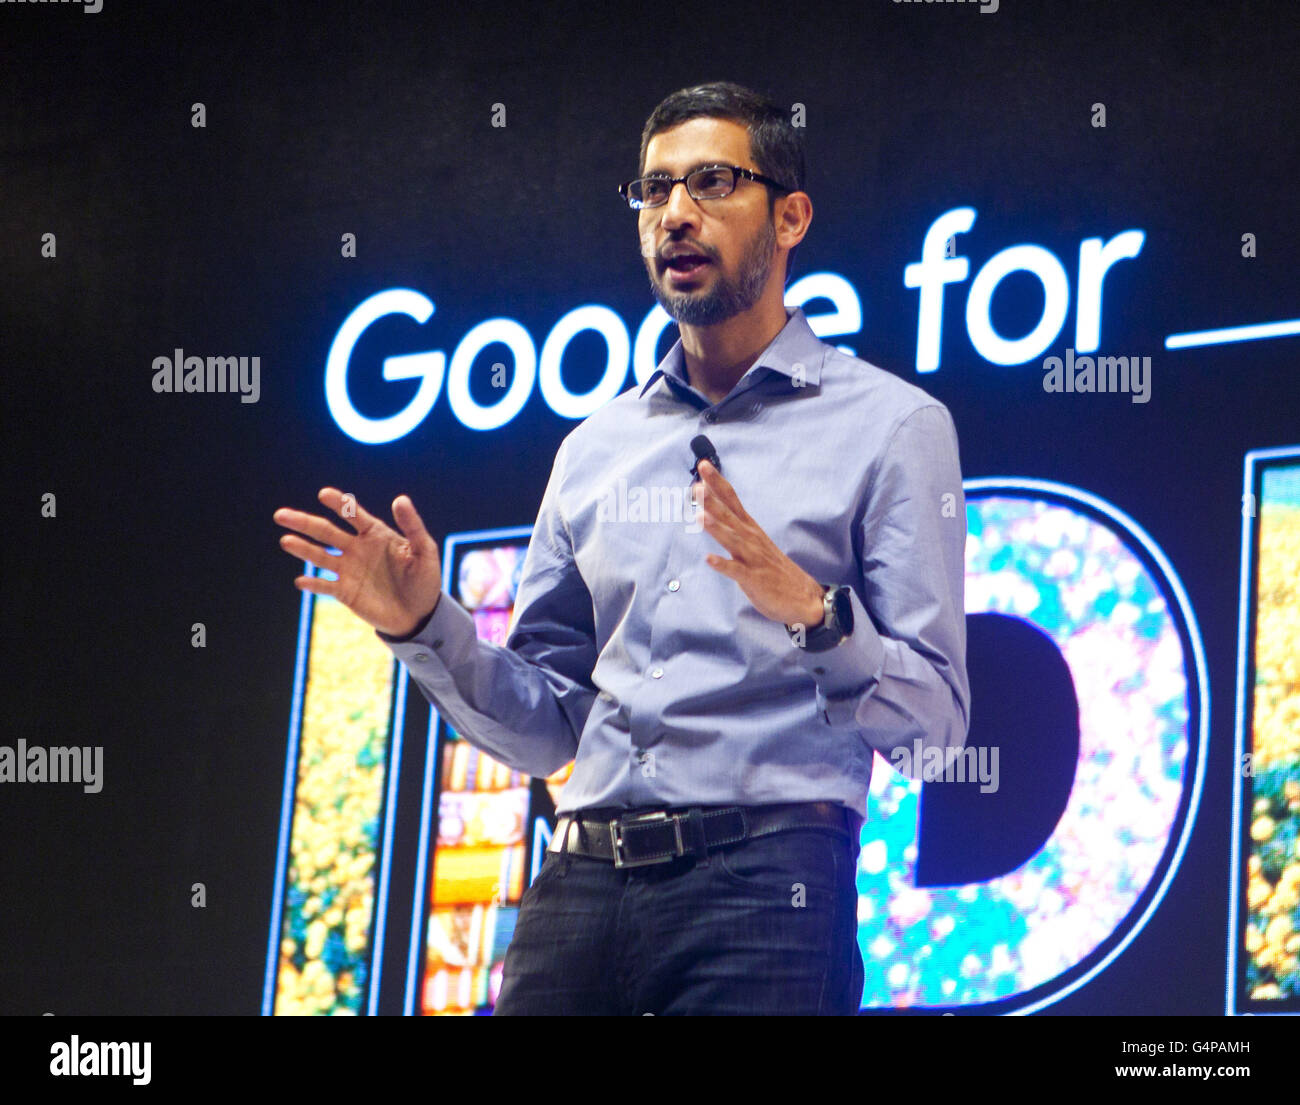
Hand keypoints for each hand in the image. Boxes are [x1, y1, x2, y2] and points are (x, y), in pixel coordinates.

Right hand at [273, 488, 441, 637]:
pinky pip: (325, 586)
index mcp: (375, 534)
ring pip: (320, 556)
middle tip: (281, 514)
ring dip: (302, 549)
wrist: (420, 614)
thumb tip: (400, 499)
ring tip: (286, 541)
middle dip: (304, 522)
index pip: (353, 514)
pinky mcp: (345, 592)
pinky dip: (313, 583)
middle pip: (326, 532)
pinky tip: (301, 581)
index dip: (339, 504)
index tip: (324, 494)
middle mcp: (356, 548)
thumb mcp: (424, 551)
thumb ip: (413, 526)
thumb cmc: (425, 580)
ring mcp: (349, 570)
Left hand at [691, 460, 824, 626]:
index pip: (731, 499)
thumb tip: (712, 508)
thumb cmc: (773, 569)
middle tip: (696, 484)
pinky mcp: (753, 579)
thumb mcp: (754, 541)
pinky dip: (723, 565)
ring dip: (716, 528)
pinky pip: (736, 571)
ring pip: (731, 539)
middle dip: (713, 499)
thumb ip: (734, 525)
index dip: (717, 482)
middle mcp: (750, 538)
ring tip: (700, 516)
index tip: (703, 465)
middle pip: (729, 514)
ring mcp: (752, 558)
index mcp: (749, 528)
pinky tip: (709, 559)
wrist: (802, 596)